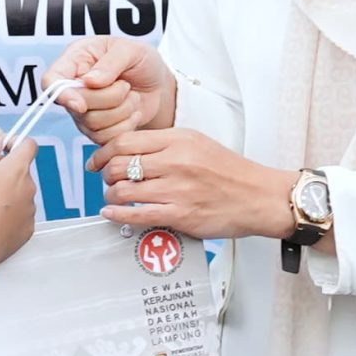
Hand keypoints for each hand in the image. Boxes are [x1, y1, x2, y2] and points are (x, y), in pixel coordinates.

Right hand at [0, 129, 40, 266]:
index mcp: (18, 169)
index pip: (29, 144)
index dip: (14, 142)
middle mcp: (29, 188)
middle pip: (21, 170)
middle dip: (3, 171)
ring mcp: (30, 210)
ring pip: (19, 193)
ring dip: (5, 193)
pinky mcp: (25, 230)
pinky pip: (18, 215)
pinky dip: (6, 214)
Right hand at [47, 36, 174, 145]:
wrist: (159, 85)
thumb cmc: (141, 61)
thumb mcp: (131, 50)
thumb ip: (110, 63)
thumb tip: (90, 82)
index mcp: (75, 60)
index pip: (51, 81)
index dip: (61, 95)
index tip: (81, 104)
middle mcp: (74, 88)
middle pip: (76, 106)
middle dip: (109, 98)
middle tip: (125, 85)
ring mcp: (83, 112)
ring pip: (92, 123)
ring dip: (121, 110)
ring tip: (131, 96)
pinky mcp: (97, 131)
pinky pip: (105, 138)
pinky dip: (126, 125)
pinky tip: (132, 112)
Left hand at [96, 125, 287, 240]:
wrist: (259, 197)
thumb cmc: (230, 173)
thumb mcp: (198, 144)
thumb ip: (166, 145)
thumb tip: (130, 152)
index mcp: (179, 139)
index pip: (125, 141)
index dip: (102, 152)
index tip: (97, 161)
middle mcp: (176, 161)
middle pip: (118, 164)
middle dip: (105, 175)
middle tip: (107, 181)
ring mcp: (177, 189)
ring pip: (123, 190)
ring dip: (111, 197)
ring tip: (114, 199)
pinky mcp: (180, 214)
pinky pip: (136, 215)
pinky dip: (117, 215)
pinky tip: (112, 214)